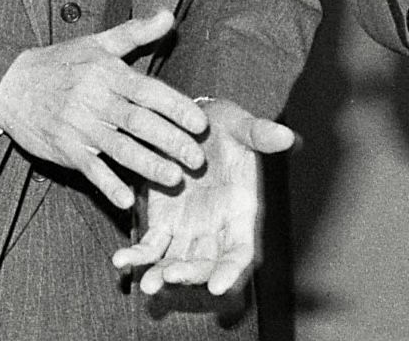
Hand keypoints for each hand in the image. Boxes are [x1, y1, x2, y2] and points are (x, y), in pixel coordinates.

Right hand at [0, 9, 206, 210]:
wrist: (9, 84)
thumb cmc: (59, 63)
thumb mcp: (96, 43)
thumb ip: (135, 33)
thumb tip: (168, 15)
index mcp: (107, 73)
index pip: (148, 91)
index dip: (176, 107)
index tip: (200, 123)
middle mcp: (95, 99)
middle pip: (138, 122)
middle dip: (170, 140)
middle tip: (196, 158)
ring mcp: (79, 126)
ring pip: (118, 148)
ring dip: (147, 165)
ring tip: (173, 178)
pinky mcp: (64, 148)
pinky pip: (89, 168)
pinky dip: (107, 184)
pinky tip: (126, 199)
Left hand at [113, 98, 293, 296]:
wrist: (193, 122)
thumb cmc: (224, 126)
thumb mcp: (241, 126)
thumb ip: (260, 134)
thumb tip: (287, 136)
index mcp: (240, 212)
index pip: (240, 252)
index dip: (230, 271)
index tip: (217, 287)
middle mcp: (216, 229)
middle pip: (206, 264)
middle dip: (190, 274)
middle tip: (171, 275)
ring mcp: (188, 230)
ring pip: (176, 261)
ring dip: (162, 274)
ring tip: (147, 282)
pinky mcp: (163, 223)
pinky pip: (150, 246)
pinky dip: (138, 256)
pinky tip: (121, 261)